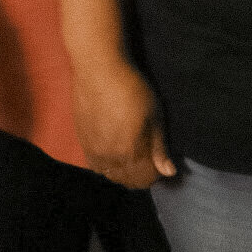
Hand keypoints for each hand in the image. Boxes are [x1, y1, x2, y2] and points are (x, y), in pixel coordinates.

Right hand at [71, 54, 175, 188]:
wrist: (98, 70)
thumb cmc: (131, 88)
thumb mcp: (154, 115)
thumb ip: (159, 147)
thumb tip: (169, 172)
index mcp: (129, 153)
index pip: (144, 179)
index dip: (156, 175)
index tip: (162, 165)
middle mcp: (108, 158)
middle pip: (126, 181)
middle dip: (140, 177)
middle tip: (149, 163)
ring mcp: (92, 151)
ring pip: (109, 176)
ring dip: (123, 174)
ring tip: (132, 160)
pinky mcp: (82, 141)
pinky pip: (95, 166)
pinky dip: (107, 167)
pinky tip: (114, 155)